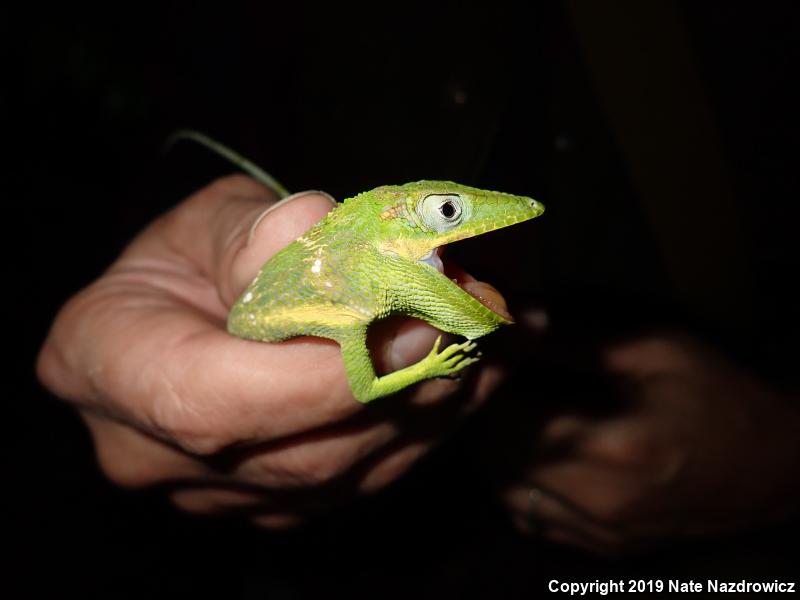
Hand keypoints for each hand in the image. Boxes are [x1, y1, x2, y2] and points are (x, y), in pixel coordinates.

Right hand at [37, 175, 501, 526]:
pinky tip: (479, 373)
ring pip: (346, 478)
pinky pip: (364, 479)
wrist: (174, 317)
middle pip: (296, 456)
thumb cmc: (180, 261)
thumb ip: (257, 231)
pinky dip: (430, 425)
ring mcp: (223, 496)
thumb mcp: (204, 221)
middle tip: (474, 321)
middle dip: (401, 389)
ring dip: (434, 408)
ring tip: (493, 340)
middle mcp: (156, 457)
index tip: (412, 325)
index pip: (214, 403)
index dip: (320, 375)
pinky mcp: (278, 505)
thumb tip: (327, 235)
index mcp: (107, 366)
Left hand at [487, 323, 799, 554]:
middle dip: (485, 419)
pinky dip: (517, 485)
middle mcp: (596, 503)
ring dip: (495, 453)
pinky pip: (531, 519)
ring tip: (508, 414)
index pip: (509, 420)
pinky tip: (531, 454)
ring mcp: (598, 534)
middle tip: (491, 384)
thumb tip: (514, 322)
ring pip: (506, 494)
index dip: (489, 386)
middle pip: (498, 462)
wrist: (775, 469)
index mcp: (611, 448)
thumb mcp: (653, 352)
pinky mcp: (603, 549)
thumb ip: (574, 342)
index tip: (487, 358)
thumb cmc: (718, 397)